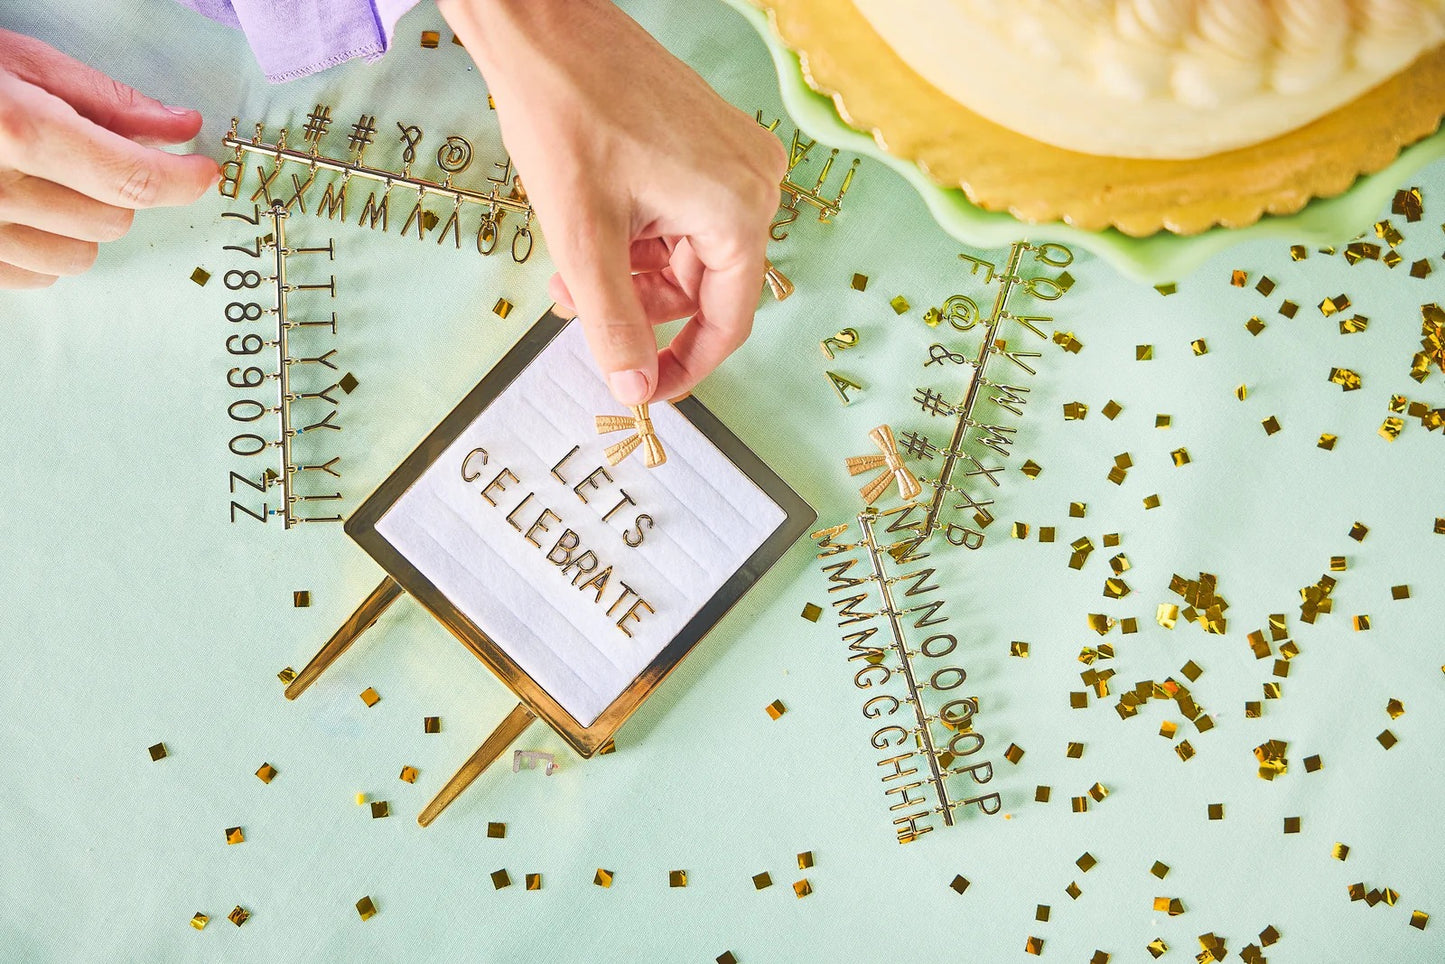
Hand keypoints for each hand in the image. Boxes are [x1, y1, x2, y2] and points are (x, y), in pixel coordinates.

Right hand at [0, 29, 217, 288]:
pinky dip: (42, 248)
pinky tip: (19, 208)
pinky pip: (35, 276)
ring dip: (80, 222)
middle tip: (90, 154)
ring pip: (79, 256)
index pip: (133, 180)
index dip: (183, 180)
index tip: (204, 173)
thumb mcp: (16, 60)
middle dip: (118, 190)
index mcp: (16, 132)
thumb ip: (104, 99)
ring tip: (45, 179)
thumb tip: (179, 125)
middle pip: (112, 221)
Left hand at [440, 0, 786, 404]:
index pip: (727, 321)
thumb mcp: (583, 236)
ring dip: (632, 270)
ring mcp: (736, 159)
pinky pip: (684, 215)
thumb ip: (614, 323)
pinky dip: (639, 233)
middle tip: (577, 306)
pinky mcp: (712, 143)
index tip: (646, 390)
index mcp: (738, 211)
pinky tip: (593, 224)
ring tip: (571, 264)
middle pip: (704, 286)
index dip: (683, 365)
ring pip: (688, 253)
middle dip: (639, 305)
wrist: (546, 28)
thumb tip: (635, 387)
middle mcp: (754, 184)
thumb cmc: (566, 109)